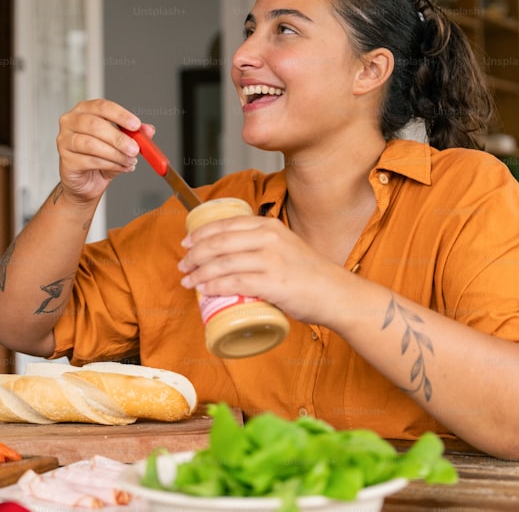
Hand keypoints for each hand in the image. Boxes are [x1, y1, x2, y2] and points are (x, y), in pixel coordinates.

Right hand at [56, 99, 145, 202]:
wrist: (87, 182)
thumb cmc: (101, 156)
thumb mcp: (122, 143)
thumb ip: (135, 134)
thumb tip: (149, 130)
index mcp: (84, 110)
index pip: (102, 106)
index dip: (120, 115)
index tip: (136, 125)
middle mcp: (71, 122)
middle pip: (95, 125)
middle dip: (119, 138)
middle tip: (135, 149)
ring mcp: (64, 141)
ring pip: (91, 144)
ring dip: (115, 154)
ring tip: (130, 161)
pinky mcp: (66, 160)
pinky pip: (89, 161)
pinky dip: (109, 165)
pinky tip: (121, 168)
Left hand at [177, 215, 353, 324]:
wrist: (336, 293)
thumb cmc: (310, 275)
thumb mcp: (286, 246)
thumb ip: (263, 245)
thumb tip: (232, 255)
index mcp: (269, 226)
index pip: (226, 224)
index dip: (201, 233)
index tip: (187, 242)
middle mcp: (269, 238)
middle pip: (219, 242)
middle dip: (194, 254)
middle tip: (183, 265)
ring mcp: (271, 260)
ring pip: (223, 263)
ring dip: (199, 272)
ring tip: (188, 281)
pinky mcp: (273, 283)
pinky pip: (235, 282)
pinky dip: (215, 286)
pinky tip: (204, 290)